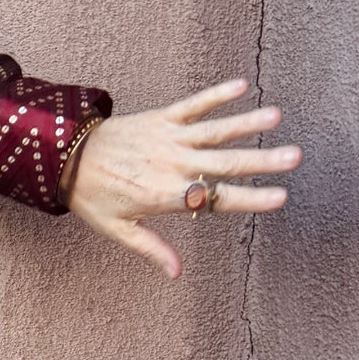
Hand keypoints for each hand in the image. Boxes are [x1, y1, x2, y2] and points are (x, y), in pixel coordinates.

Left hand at [65, 79, 299, 277]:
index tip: (280, 197)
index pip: (215, 199)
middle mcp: (172, 165)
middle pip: (224, 164)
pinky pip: (192, 105)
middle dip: (261, 162)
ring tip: (276, 117)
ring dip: (246, 124)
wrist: (63, 156)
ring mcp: (167, 138)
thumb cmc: (92, 196)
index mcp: (166, 195)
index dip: (249, 199)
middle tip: (295, 157)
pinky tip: (240, 86)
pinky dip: (215, 95)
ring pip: (214, 131)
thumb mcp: (118, 229)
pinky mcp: (160, 118)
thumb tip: (177, 273)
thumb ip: (151, 249)